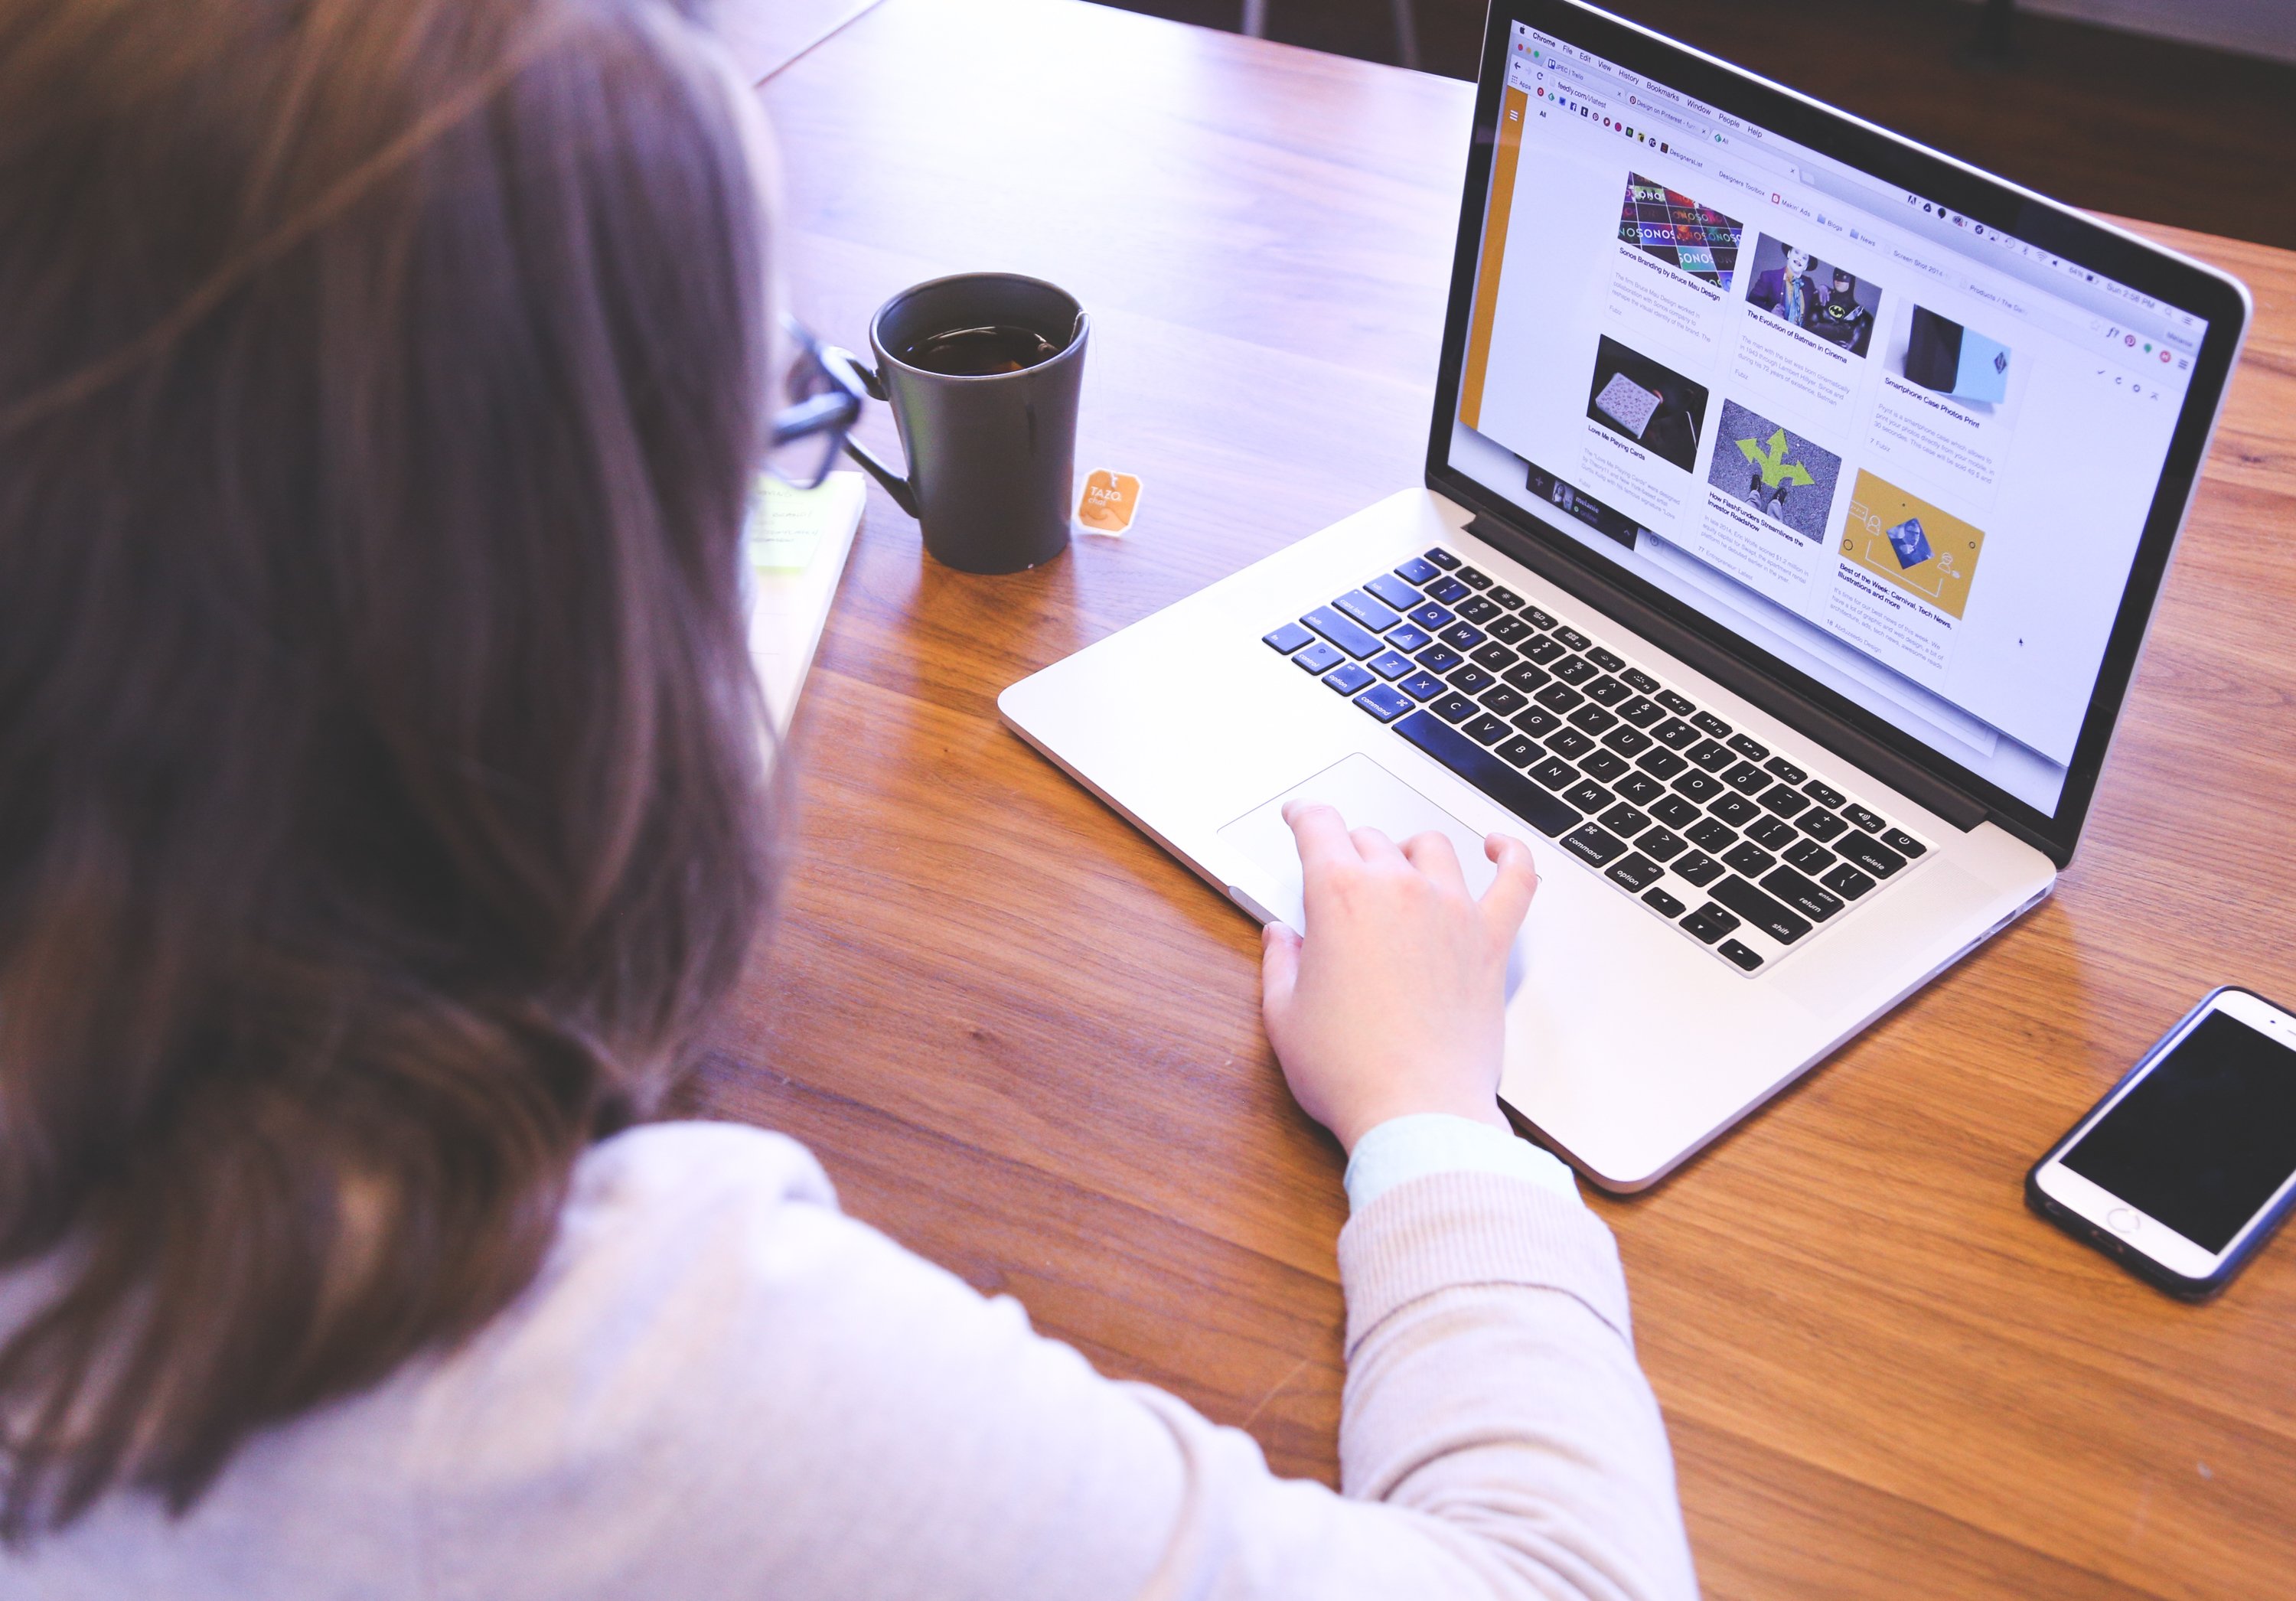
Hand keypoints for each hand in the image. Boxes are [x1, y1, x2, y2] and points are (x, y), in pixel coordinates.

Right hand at [1259, 801, 1538, 1153]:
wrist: (1417, 1110)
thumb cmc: (1350, 1071)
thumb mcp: (1285, 1016)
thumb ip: (1280, 964)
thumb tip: (1282, 938)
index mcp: (1340, 897)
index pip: (1319, 828)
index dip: (1304, 815)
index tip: (1301, 817)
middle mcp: (1400, 890)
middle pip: (1371, 839)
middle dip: (1348, 850)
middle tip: (1339, 874)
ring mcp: (1452, 910)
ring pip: (1432, 848)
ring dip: (1409, 850)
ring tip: (1400, 866)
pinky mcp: (1491, 941)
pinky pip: (1515, 880)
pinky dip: (1510, 855)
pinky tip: (1499, 848)